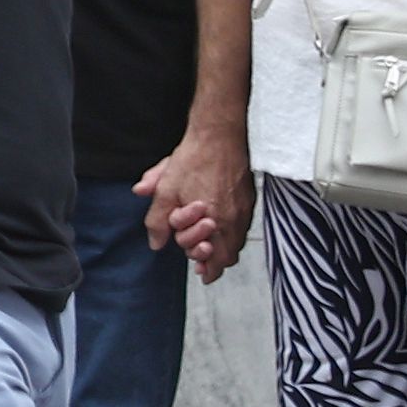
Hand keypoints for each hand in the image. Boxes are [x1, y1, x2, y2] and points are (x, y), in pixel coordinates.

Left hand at [135, 128, 255, 282]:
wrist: (219, 134)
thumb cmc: (193, 159)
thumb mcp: (165, 191)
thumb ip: (158, 221)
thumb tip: (156, 243)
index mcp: (215, 220)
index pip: (217, 259)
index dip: (208, 269)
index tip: (202, 273)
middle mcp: (234, 217)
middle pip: (230, 254)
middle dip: (216, 261)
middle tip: (203, 263)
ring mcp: (245, 208)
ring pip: (238, 240)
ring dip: (224, 247)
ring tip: (210, 248)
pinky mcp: (250, 197)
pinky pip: (244, 225)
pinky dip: (232, 232)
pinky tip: (219, 226)